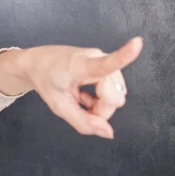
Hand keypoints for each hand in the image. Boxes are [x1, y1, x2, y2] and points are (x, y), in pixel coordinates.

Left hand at [26, 36, 142, 138]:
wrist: (38, 62)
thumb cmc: (46, 80)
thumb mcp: (59, 106)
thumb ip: (83, 122)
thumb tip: (109, 132)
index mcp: (80, 66)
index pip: (105, 63)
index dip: (125, 55)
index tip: (137, 43)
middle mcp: (96, 57)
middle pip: (115, 98)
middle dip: (100, 110)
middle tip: (79, 106)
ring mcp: (103, 59)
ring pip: (117, 96)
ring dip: (100, 105)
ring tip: (81, 98)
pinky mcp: (106, 63)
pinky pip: (114, 91)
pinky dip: (100, 99)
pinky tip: (85, 95)